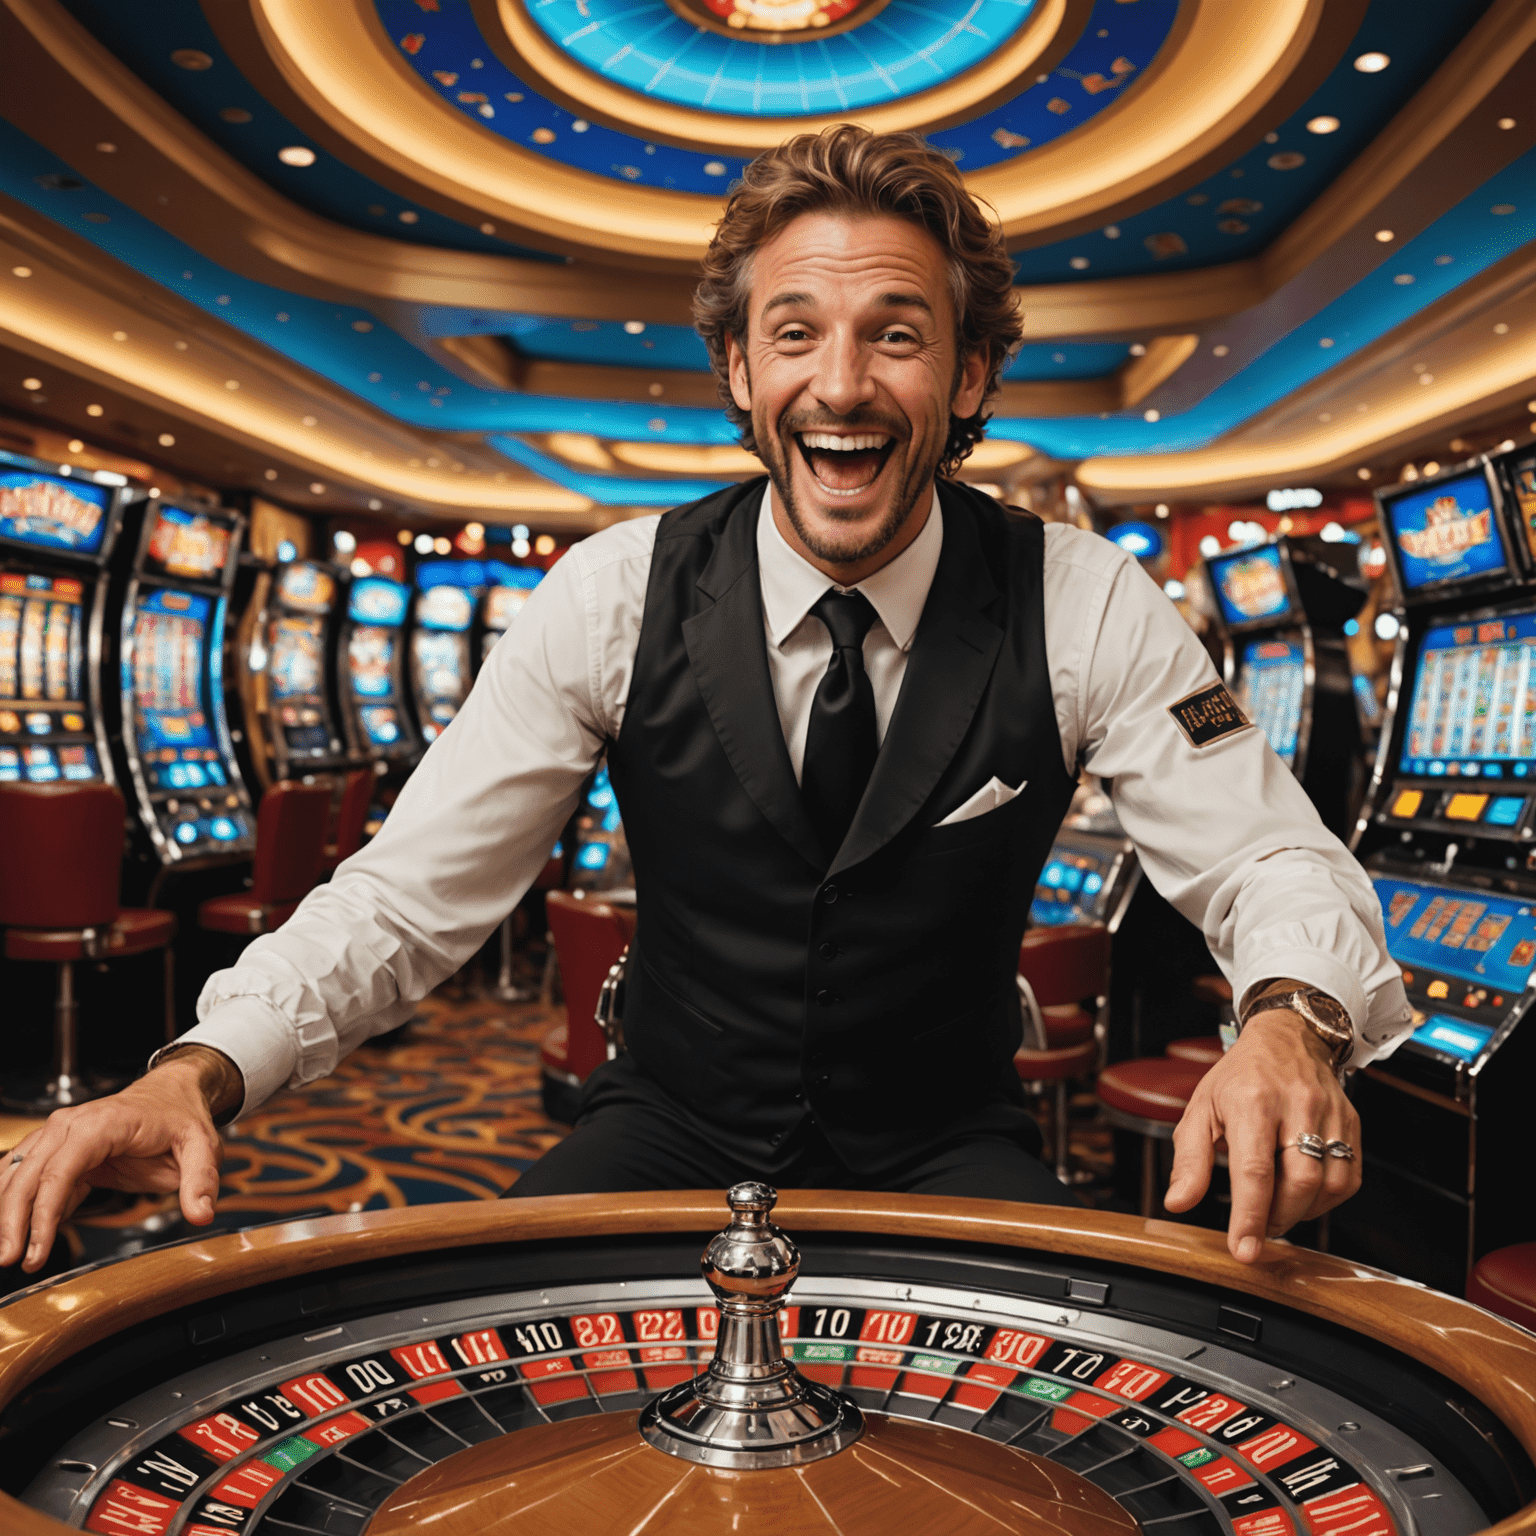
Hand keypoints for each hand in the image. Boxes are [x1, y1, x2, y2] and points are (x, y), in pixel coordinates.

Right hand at [0, 1047, 239, 1272]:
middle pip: (28, 1175)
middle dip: (12, 1220)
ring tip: (6, 1251)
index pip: (61, 1170)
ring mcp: (59, 1134)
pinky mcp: (57, 1149)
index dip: (43, 1212)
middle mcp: (71, 1125)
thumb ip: (200, 1180)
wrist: (171, 1093)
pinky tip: (15, 1230)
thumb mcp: (202, 1146)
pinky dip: (13, 1202)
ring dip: (5, 1212)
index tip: (36, 1248)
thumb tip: (201, 1214)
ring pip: (17, 1174)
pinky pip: (25, 1175)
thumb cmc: (181, 1117)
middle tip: (10, 1259)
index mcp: (103, 1124)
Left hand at [1163, 1010, 1360, 1263]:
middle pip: (1298, 1183)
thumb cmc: (1239, 1077)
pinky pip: (1348, 1178)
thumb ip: (1189, 1159)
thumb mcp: (1201, 1109)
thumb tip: (1178, 1202)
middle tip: (1257, 1226)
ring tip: (1277, 1208)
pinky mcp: (1352, 1123)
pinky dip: (1326, 1200)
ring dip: (1302, 1212)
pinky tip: (1302, 1195)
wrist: (1287, 1037)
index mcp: (1252, 1101)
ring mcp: (1330, 1114)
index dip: (1250, 1217)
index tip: (1243, 1250)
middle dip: (1277, 1217)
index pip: (1255, 1171)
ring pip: (1328, 1185)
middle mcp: (1296, 1105)